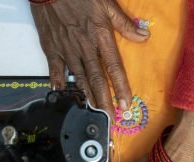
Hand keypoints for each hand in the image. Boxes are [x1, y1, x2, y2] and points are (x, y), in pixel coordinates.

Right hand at [30, 0, 149, 114]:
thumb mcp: (106, 3)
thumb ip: (124, 23)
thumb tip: (143, 36)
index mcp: (100, 35)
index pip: (113, 66)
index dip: (121, 87)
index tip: (126, 104)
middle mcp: (84, 46)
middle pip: (96, 78)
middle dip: (104, 100)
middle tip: (110, 118)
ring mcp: (66, 47)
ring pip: (78, 76)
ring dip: (87, 95)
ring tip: (94, 109)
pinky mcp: (50, 45)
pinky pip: (54, 67)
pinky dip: (56, 80)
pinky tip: (59, 91)